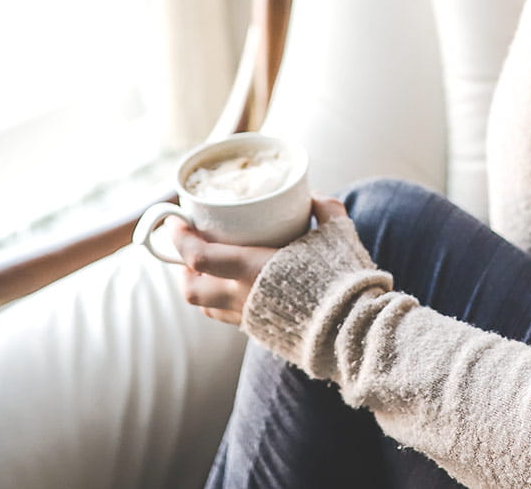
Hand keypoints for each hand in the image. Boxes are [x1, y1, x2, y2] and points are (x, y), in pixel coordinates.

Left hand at [171, 195, 349, 325]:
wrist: (356, 330)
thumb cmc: (345, 280)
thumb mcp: (336, 233)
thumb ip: (324, 209)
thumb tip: (314, 198)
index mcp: (253, 270)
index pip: (197, 256)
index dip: (179, 238)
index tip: (174, 221)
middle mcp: (243, 298)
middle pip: (191, 288)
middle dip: (183, 268)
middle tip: (191, 247)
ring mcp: (251, 320)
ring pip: (206, 307)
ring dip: (201, 286)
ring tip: (210, 268)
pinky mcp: (262, 333)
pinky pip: (229, 318)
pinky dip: (223, 302)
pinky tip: (238, 288)